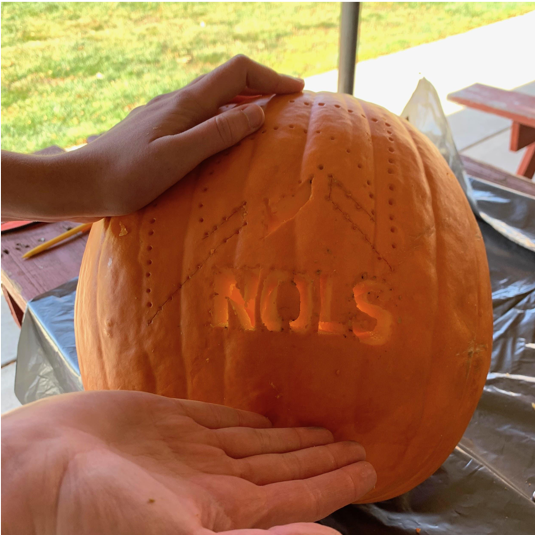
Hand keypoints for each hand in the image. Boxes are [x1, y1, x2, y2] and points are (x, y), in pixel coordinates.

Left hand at [0, 56, 303, 221]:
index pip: (237, 74)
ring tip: (265, 122)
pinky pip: (201, 117)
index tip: (296, 92)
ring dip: (244, 104)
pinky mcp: (159, 131)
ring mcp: (167, 115)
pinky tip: (224, 141)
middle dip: (262, 88)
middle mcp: (178, 102)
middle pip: (228, 82)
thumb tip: (258, 113)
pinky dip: (224, 120)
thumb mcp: (176, 157)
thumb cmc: (126, 175)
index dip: (270, 78)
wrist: (80, 183)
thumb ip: (216, 134)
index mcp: (186, 104)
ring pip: (215, 100)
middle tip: (288, 106)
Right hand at [0, 391, 375, 534]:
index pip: (296, 498)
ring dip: (292, 438)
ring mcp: (190, 451)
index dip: (333, 485)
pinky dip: (246, 418)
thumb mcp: (183, 534)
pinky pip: (219, 417)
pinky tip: (266, 417)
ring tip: (325, 430)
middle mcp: (213, 481)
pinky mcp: (167, 420)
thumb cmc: (101, 512)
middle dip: (321, 459)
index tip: (367, 467)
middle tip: (356, 446)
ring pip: (257, 443)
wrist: (40, 471)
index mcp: (224, 512)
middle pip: (282, 469)